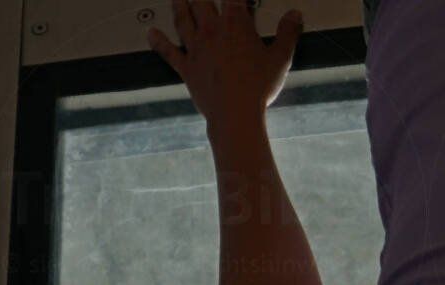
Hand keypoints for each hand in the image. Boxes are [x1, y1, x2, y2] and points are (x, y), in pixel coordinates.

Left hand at [148, 0, 303, 131]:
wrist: (235, 113)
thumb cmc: (258, 87)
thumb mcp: (280, 58)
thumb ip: (288, 33)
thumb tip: (294, 14)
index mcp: (236, 24)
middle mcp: (212, 31)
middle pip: (201, 1)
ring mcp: (196, 48)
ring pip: (183, 19)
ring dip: (179, 4)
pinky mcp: (186, 67)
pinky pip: (168, 51)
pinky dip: (158, 41)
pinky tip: (150, 33)